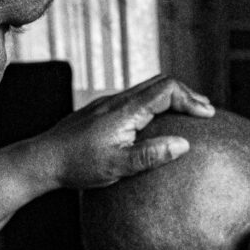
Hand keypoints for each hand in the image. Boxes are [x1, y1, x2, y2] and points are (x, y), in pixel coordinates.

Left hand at [26, 75, 213, 189]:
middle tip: (205, 111)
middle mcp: (116, 100)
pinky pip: (133, 99)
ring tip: (186, 114)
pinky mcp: (100, 112)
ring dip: (170, 98)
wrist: (41, 160)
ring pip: (145, 90)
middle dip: (186, 94)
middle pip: (159, 83)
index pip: (166, 89)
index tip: (208, 115)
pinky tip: (155, 122)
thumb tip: (184, 144)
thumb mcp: (118, 166)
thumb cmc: (77, 165)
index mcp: (125, 110)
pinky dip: (153, 104)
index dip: (191, 99)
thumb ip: (151, 155)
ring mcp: (106, 104)